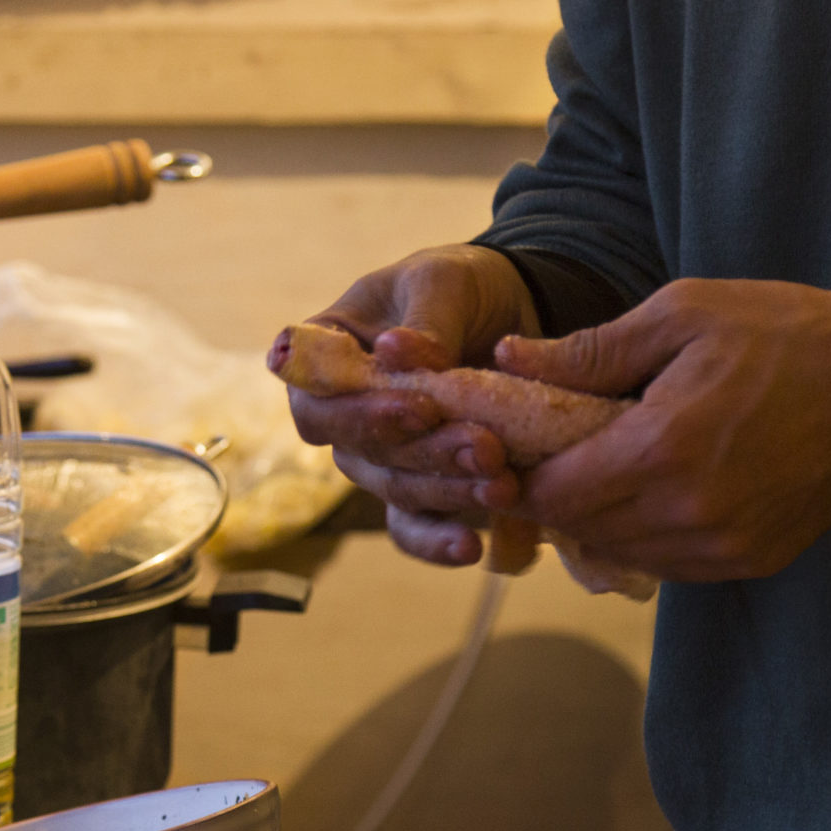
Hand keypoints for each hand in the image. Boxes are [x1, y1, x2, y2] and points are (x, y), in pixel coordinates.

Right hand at [284, 245, 541, 565]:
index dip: (358, 414)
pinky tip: (471, 548)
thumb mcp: (445, 281)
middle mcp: (346, 415)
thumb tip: (399, 353)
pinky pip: (414, 527)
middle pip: (361, 454)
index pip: (314, 401)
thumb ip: (426, 319)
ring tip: (502, 486)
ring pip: (397, 490)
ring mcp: (382, 457)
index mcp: (329, 356)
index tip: (418, 408)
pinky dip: (438, 543)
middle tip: (486, 448)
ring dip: (448, 494)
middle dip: (425, 455)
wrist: (516, 313)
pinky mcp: (422, 488)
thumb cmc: (461, 286)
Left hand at [476, 279, 830, 580]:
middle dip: (553, 498)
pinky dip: (645, 536)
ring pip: (622, 553)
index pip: (554, 493)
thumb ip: (589, 350)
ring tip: (599, 472)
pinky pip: (671, 564)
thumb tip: (509, 359)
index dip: (520, 477)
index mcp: (663, 448)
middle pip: (581, 529)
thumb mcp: (682, 314)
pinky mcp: (755, 558)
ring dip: (598, 521)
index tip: (511, 452)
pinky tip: (648, 494)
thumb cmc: (785, 331)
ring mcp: (726, 544)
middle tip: (549, 459)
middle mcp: (691, 511)